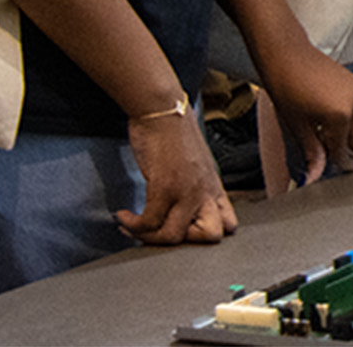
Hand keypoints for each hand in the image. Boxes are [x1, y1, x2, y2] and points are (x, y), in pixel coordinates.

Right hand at [117, 107, 237, 245]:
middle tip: (159, 232)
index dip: (206, 235)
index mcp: (214, 186)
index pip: (228, 225)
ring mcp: (186, 190)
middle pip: (209, 236)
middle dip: (182, 242)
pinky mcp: (163, 186)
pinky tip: (124, 216)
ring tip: (133, 227)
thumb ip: (196, 186)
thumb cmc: (174, 134)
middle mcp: (205, 190)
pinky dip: (132, 225)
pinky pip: (148, 222)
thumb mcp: (195, 163)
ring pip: (173, 236)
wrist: (163, 110)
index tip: (181, 232)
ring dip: (147, 237)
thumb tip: (182, 211)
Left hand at [254, 42, 352, 185]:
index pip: (343, 150)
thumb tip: (314, 175)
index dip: (341, 164)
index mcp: (340, 116)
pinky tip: (338, 126)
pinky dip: (349, 120)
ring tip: (345, 149)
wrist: (286, 54)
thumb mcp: (297, 125)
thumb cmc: (286, 85)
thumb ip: (312, 152)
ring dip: (351, 136)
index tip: (346, 172)